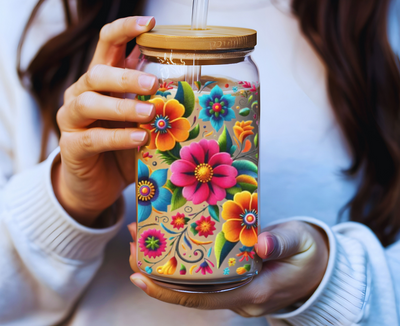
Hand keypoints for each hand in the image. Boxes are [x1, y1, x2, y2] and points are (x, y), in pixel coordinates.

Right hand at [52, 16, 157, 225]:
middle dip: (126, 76)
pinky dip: (118, 137)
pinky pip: (92, 138)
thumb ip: (152, 98)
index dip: (124, 29)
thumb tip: (185, 79)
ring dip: (122, 107)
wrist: (98, 183)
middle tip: (154, 85)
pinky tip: (140, 138)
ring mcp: (72, 119)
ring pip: (90, 102)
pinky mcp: (71, 146)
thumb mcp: (140, 118)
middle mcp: (82, 93)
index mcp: (102, 80)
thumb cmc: (124, 145)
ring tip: (150, 114)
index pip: (107, 44)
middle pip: (97, 72)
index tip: (149, 21)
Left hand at [128, 220, 328, 316]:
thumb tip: (261, 244)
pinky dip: (181, 261)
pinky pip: (203, 275)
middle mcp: (239, 295)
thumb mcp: (301, 243)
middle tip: (133, 244)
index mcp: (254, 290)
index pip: (205, 298)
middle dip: (157, 273)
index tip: (140, 277)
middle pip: (190, 292)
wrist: (317, 267)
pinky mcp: (234, 278)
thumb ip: (282, 243)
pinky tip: (167, 241)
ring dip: (164, 264)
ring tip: (141, 238)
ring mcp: (235, 288)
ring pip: (193, 284)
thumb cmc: (309, 254)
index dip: (170, 291)